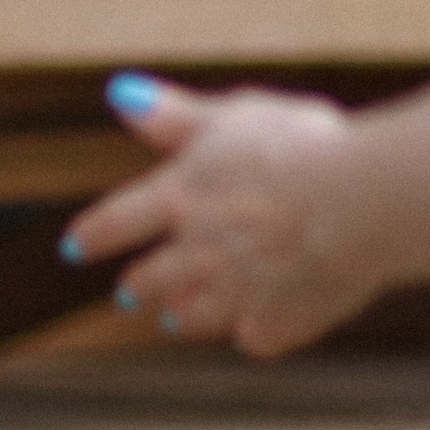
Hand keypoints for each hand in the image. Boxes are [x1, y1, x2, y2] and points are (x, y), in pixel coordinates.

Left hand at [62, 75, 366, 355]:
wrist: (357, 204)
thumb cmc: (297, 146)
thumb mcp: (230, 116)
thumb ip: (174, 115)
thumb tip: (118, 94)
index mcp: (180, 198)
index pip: (117, 221)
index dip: (93, 234)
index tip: (72, 248)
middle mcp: (199, 252)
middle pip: (155, 278)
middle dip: (140, 286)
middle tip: (128, 294)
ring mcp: (240, 292)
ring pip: (199, 314)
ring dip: (184, 316)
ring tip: (174, 321)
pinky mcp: (284, 319)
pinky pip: (262, 335)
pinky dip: (256, 334)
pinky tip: (256, 334)